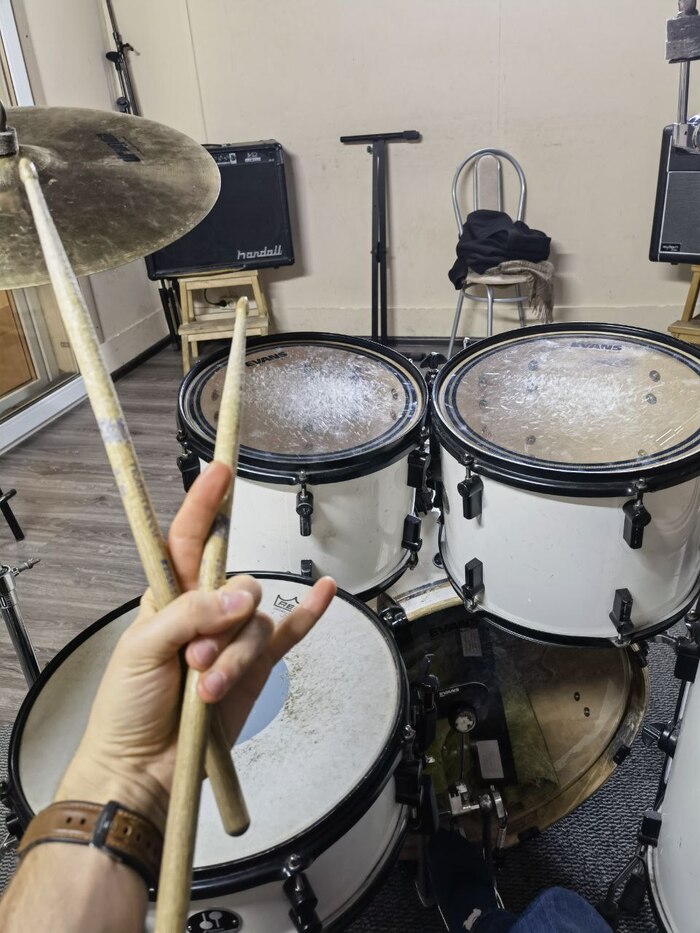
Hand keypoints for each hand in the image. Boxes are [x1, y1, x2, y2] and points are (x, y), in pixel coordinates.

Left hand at [57, 462, 335, 828]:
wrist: (143, 769)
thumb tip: (239, 599)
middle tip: (195, 658)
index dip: (203, 503)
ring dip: (235, 656)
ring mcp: (232, 639)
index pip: (187, 539)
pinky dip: (309, 614)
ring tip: (204, 689)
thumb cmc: (127, 709)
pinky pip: (289, 633)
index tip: (219, 470)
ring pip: (256, 621)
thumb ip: (189, 615)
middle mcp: (203, 612)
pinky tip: (324, 593)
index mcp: (167, 598)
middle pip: (234, 584)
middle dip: (222, 621)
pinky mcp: (255, 667)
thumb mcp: (142, 650)